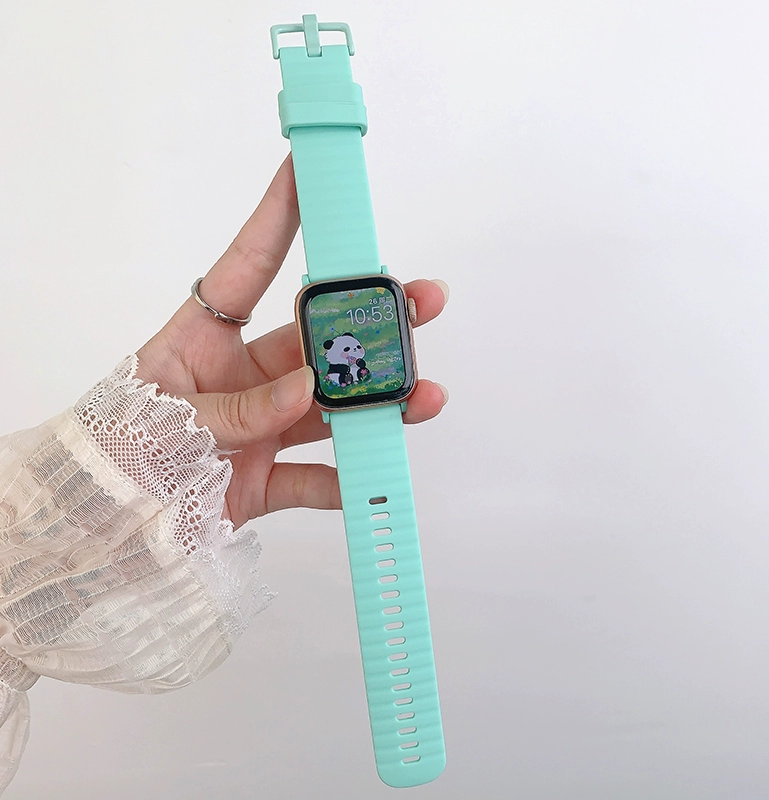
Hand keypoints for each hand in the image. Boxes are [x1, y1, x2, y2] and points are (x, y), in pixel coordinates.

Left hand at [134, 155, 447, 529]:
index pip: (249, 268)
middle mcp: (242, 378)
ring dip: (379, 403)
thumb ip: (235, 408)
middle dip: (371, 320)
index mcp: (203, 340)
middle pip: (317, 340)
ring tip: (422, 396)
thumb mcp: (160, 418)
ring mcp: (260, 429)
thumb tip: (304, 390)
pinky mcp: (265, 481)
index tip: (310, 173)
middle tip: (420, 300)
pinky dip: (346, 482)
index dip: (279, 218)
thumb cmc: (109, 454)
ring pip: (331, 408)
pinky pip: (316, 479)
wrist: (96, 528)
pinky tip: (374, 474)